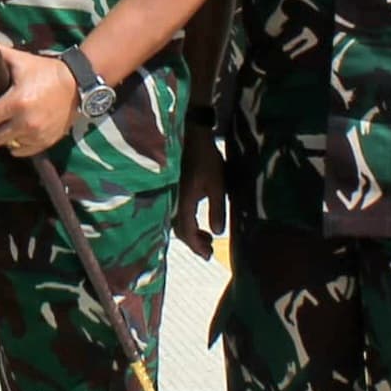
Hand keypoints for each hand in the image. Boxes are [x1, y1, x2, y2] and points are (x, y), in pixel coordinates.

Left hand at [0, 48, 82, 155]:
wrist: (77, 85)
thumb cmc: (47, 71)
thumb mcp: (21, 61)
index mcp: (16, 102)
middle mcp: (26, 122)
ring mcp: (37, 135)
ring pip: (7, 146)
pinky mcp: (46, 142)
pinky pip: (22, 150)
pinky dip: (14, 145)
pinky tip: (12, 136)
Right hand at [171, 128, 227, 253]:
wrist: (191, 135)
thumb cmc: (206, 158)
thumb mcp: (217, 184)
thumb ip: (216, 208)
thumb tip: (217, 232)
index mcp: (184, 201)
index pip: (187, 232)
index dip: (197, 246)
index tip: (209, 255)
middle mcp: (174, 201)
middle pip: (180, 231)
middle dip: (195, 243)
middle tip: (209, 250)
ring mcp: (172, 196)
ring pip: (177, 223)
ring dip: (191, 233)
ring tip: (207, 238)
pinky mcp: (174, 191)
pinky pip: (177, 214)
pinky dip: (187, 223)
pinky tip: (197, 222)